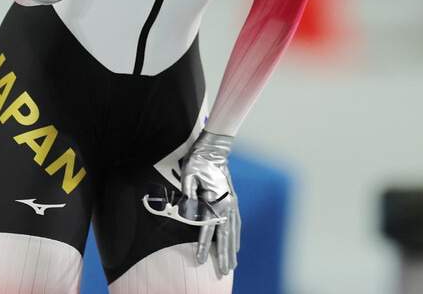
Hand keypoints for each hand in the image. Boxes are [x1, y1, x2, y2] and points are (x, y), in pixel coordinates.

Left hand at [181, 130, 240, 275]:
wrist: (212, 149)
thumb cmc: (197, 162)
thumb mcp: (188, 176)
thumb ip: (188, 196)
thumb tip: (187, 215)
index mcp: (215, 199)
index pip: (208, 227)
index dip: (204, 245)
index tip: (201, 260)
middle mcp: (227, 203)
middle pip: (225, 234)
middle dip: (224, 255)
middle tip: (225, 272)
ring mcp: (232, 202)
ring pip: (233, 231)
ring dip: (232, 249)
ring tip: (232, 265)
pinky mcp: (233, 199)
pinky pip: (236, 222)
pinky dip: (236, 236)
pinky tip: (236, 246)